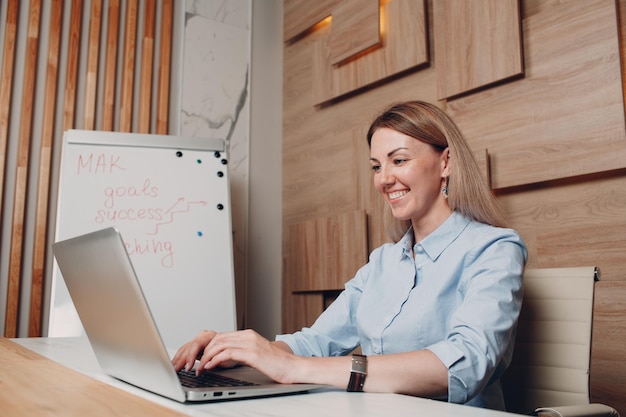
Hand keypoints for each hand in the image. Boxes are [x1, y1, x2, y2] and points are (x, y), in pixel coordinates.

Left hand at [180, 329, 298, 382]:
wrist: (293, 368)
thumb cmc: (277, 365)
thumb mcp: (257, 355)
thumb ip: (243, 352)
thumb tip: (226, 359)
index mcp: (249, 335)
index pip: (222, 336)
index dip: (208, 346)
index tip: (200, 357)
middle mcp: (248, 336)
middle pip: (218, 338)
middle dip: (204, 351)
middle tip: (196, 363)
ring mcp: (250, 343)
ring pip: (220, 345)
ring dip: (206, 357)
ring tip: (200, 368)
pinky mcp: (252, 353)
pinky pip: (227, 353)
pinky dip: (215, 360)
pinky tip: (209, 367)